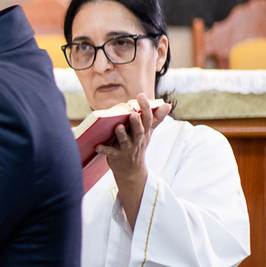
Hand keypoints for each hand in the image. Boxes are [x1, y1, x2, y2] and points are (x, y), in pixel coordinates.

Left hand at [98, 93, 172, 227]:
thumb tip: (168, 105)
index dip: (145, 107)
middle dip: (137, 123)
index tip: (141, 95)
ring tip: (118, 127)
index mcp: (144, 132)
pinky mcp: (116, 156)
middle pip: (138, 131)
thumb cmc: (138, 146)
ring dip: (121, 134)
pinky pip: (109, 153)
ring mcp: (127, 149)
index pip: (147, 119)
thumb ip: (156, 118)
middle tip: (134, 114)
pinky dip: (104, 150)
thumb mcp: (148, 133)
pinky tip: (97, 146)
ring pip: (125, 141)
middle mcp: (137, 140)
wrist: (131, 171)